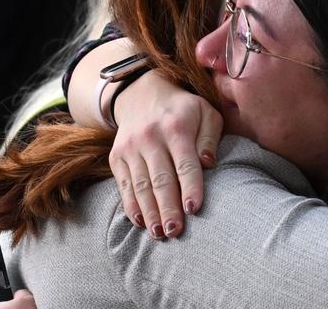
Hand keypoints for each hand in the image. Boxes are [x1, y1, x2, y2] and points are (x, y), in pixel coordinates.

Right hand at [109, 69, 222, 238]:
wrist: (141, 94)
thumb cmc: (183, 110)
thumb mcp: (205, 112)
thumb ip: (210, 137)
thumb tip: (209, 164)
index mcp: (176, 127)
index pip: (185, 163)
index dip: (190, 186)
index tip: (194, 209)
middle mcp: (150, 138)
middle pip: (160, 179)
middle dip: (168, 207)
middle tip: (176, 231)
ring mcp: (130, 148)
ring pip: (140, 186)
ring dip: (150, 212)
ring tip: (160, 233)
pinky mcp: (117, 157)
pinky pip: (124, 185)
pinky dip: (132, 206)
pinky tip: (141, 222)